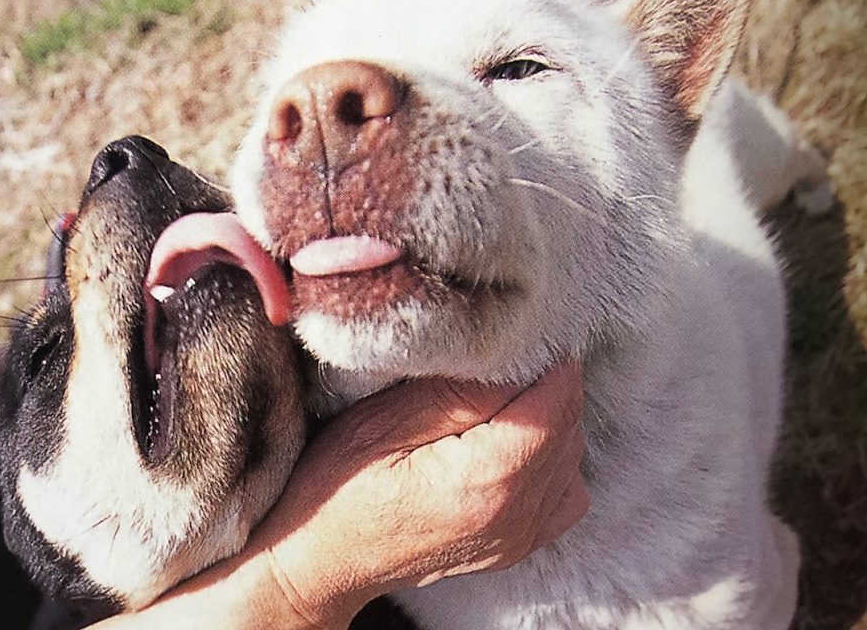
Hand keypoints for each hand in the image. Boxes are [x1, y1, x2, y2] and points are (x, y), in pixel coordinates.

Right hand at [89, 362, 586, 629]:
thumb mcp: (381, 422)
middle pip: (569, 419)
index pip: (558, 394)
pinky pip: (563, 487)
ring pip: (571, 449)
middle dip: (540, 378)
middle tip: (490, 355)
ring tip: (489, 398)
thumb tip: (515, 350)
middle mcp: (518, 514)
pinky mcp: (518, 543)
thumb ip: (457, 390)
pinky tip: (504, 442)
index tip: (505, 328)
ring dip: (543, 414)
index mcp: (488, 480)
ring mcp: (522, 536)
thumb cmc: (334, 486)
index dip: (539, 352)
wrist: (319, 562)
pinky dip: (546, 454)